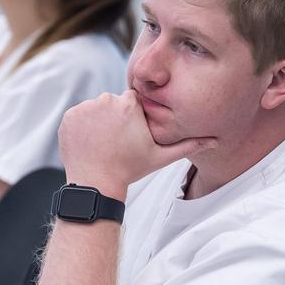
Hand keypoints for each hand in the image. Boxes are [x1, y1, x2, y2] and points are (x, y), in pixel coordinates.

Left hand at [58, 90, 215, 195]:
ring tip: (102, 143)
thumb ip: (188, 145)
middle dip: (114, 118)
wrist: (96, 184)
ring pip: (95, 108)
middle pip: (112, 102)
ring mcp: (85, 108)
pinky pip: (78, 115)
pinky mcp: (69, 116)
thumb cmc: (130, 170)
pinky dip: (82, 126)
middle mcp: (106, 100)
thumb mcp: (161, 157)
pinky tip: (89, 143)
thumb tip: (215, 141)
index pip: (131, 101)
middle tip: (116, 141)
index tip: (130, 134)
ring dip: (97, 121)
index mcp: (129, 104)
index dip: (131, 118)